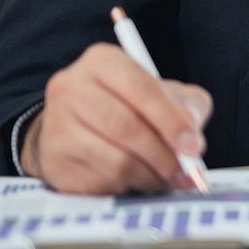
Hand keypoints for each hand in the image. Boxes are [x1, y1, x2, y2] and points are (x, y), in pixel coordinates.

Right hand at [20, 42, 211, 194]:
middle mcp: (71, 88)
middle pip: (127, 128)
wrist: (76, 126)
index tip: (194, 147)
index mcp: (102, 61)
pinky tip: (139, 181)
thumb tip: (192, 139)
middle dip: (165, 155)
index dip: (172, 121)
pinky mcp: (54, 162)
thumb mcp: (165, 94)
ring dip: (150, 176)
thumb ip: (187, 107)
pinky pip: (101, 183)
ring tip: (167, 178)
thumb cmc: (130, 106)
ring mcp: (57, 126)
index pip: (143, 90)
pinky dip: (129, 187)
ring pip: (116, 161)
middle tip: (187, 172)